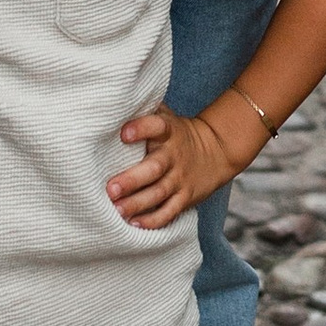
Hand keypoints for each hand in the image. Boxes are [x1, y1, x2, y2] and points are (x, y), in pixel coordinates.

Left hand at [108, 105, 246, 229]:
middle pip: (154, 168)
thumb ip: (143, 110)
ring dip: (137, 204)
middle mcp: (174, 155)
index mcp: (168, 131)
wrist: (216, 150)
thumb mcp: (166, 116)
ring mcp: (180, 178)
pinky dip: (153, 220)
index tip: (123, 133)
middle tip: (110, 189)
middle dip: (132, 179)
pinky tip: (135, 224)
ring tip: (117, 211)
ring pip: (159, 193)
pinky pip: (170, 211)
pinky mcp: (185, 197)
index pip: (156, 126)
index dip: (141, 128)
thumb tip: (109, 101)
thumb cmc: (176, 132)